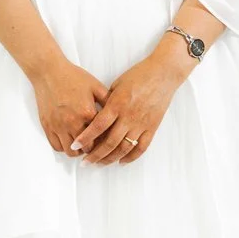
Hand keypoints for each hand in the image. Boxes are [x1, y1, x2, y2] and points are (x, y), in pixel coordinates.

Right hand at [29, 58, 108, 154]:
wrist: (49, 72)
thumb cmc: (73, 77)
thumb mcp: (95, 86)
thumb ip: (108, 101)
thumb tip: (119, 114)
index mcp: (87, 112)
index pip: (101, 137)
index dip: (106, 141)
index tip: (107, 140)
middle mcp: (72, 122)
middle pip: (86, 149)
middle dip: (93, 149)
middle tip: (96, 144)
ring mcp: (58, 126)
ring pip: (70, 151)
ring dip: (78, 151)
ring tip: (82, 144)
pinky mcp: (47, 126)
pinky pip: (56, 146)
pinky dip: (64, 147)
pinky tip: (69, 141)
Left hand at [73, 43, 193, 164]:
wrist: (163, 73)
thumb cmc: (138, 75)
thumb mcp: (117, 85)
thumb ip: (107, 102)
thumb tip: (96, 117)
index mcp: (117, 104)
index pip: (97, 126)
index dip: (85, 138)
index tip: (74, 146)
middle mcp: (128, 117)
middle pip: (109, 142)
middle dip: (94, 155)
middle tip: (85, 162)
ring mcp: (141, 124)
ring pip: (124, 148)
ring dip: (110, 159)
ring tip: (100, 164)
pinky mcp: (152, 127)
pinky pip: (141, 147)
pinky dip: (131, 157)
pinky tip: (121, 162)